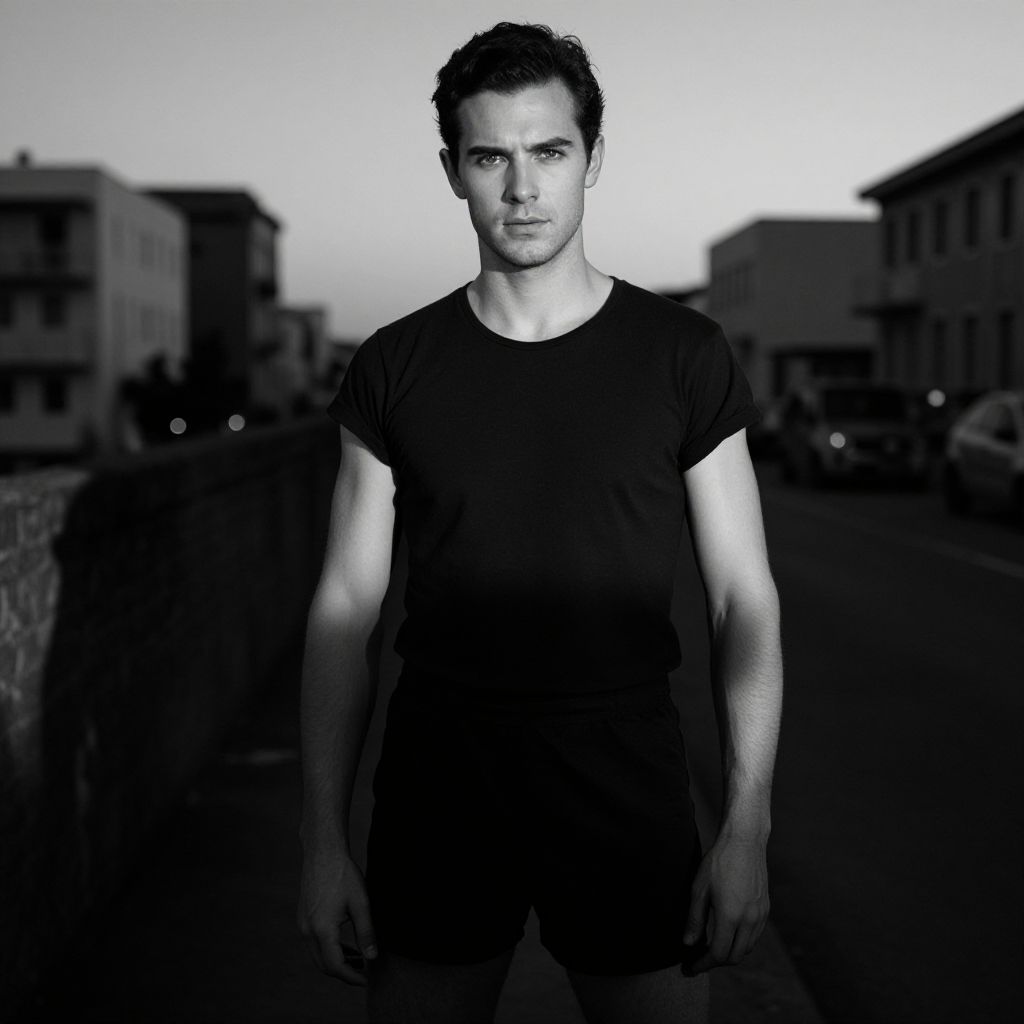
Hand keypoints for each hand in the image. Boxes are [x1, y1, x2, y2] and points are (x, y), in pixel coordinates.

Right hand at [298, 845, 377, 985]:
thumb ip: (366, 932)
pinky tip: (346, 946)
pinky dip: (329, 950)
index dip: (353, 977)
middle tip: (365, 973)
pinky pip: (314, 944)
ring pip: (318, 956)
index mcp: (322, 929)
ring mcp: (302, 924)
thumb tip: (372, 956)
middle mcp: (308, 930)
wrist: (323, 852)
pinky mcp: (303, 918)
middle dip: (345, 973)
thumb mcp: (361, 903)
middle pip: (324, 965)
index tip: (368, 979)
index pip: (336, 966)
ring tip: (359, 961)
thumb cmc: (343, 874)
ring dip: (337, 962)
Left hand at [681, 834, 768, 974]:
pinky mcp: (766, 909)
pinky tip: (729, 932)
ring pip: (746, 948)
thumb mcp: (699, 888)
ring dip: (730, 952)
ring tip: (712, 946)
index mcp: (731, 916)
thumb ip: (694, 918)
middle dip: (716, 962)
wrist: (744, 842)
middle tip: (699, 959)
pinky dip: (741, 941)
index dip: (703, 964)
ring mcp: (760, 915)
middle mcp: (749, 920)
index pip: (718, 954)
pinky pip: (755, 935)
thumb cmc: (719, 861)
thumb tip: (688, 943)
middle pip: (734, 956)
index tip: (690, 967)